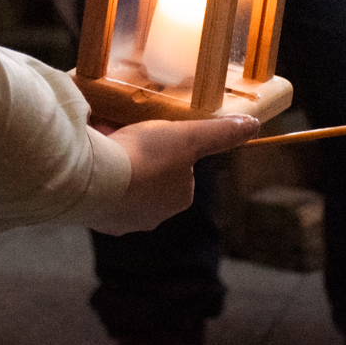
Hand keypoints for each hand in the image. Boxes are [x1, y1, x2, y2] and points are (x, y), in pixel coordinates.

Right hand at [82, 115, 259, 235]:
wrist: (96, 178)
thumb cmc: (146, 156)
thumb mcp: (189, 136)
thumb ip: (221, 132)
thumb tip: (254, 125)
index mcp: (179, 199)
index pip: (180, 170)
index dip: (168, 147)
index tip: (153, 133)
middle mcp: (154, 216)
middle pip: (151, 178)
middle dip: (140, 158)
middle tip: (126, 135)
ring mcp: (122, 219)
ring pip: (124, 186)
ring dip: (118, 166)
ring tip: (106, 143)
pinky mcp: (95, 218)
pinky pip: (100, 191)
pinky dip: (98, 176)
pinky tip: (91, 160)